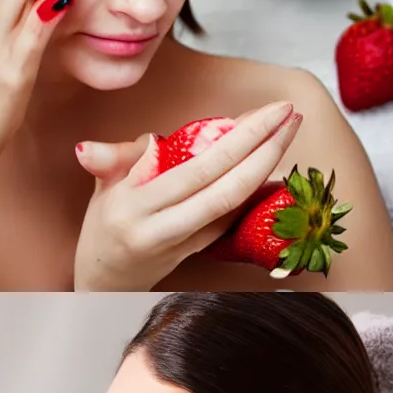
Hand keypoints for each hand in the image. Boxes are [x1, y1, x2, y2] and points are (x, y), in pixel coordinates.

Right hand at [72, 100, 302, 290]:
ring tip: (288, 133)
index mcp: (134, 205)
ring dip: (266, 166)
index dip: (237, 137)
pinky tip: (276, 166)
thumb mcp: (102, 187)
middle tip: (290, 114)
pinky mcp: (199, 252)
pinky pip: (231, 218)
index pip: (196, 167)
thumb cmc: (105, 225)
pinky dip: (255, 190)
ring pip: (232, 203)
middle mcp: (161, 228)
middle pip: (224, 184)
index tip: (267, 110)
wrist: (106, 281)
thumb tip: (148, 139)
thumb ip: (118, 158)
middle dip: (263, 145)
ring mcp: (183, 244)